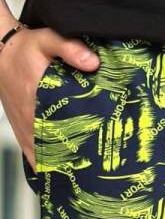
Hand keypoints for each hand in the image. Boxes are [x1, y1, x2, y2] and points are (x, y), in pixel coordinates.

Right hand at [0, 25, 100, 172]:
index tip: (101, 156)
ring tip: (87, 178)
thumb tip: (93, 63)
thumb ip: (70, 47)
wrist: (0, 54)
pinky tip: (64, 175)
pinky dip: (48, 167)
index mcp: (37, 94)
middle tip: (101, 171)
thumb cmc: (25, 48)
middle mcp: (29, 116)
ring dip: (63, 166)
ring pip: (45, 156)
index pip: (63, 125)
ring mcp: (24, 127)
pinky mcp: (21, 131)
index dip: (83, 143)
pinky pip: (33, 155)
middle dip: (79, 160)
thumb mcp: (47, 39)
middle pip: (57, 146)